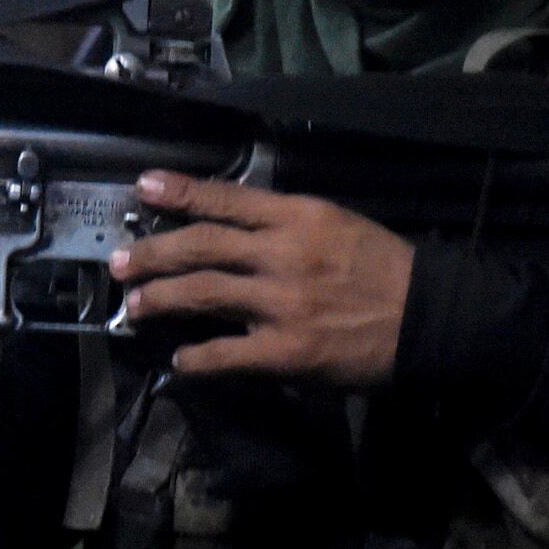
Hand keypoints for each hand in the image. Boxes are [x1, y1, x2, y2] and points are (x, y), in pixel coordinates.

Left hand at [109, 172, 414, 388]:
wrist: (428, 317)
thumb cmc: (383, 268)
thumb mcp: (336, 222)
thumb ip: (283, 222)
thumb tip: (229, 225)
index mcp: (297, 217)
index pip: (226, 199)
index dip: (180, 192)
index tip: (143, 187)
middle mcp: (283, 254)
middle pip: (201, 246)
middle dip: (152, 252)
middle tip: (119, 262)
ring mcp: (282, 303)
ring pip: (203, 294)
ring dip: (161, 299)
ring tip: (135, 306)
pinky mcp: (287, 350)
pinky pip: (228, 354)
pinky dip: (197, 357)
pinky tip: (180, 360)